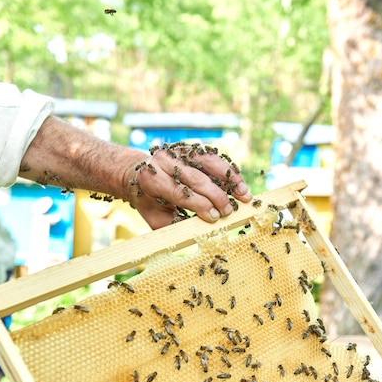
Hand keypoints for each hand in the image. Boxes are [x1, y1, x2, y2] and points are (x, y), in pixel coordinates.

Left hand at [126, 145, 252, 228]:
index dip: (200, 205)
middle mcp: (165, 160)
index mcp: (152, 179)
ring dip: (229, 179)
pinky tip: (239, 183)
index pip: (181, 193)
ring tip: (244, 194)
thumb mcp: (155, 217)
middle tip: (229, 211)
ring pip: (208, 163)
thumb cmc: (149, 201)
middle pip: (197, 178)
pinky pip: (213, 158)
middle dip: (216, 196)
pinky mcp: (190, 148)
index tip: (215, 217)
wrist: (137, 174)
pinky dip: (228, 171)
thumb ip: (174, 225)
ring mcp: (179, 151)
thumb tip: (198, 233)